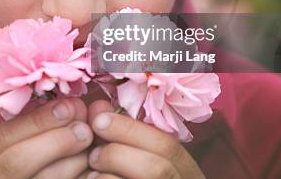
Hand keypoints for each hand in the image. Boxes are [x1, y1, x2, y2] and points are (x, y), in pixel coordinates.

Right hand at [0, 98, 93, 178]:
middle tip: (85, 129)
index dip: (36, 121)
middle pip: (14, 162)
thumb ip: (35, 137)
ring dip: (68, 165)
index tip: (69, 106)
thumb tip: (75, 106)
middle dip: (53, 141)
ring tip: (92, 150)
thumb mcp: (10, 161)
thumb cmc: (17, 178)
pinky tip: (93, 174)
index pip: (0, 139)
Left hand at [84, 100, 205, 178]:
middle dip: (117, 154)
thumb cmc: (135, 175)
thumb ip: (123, 137)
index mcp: (189, 175)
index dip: (130, 129)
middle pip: (156, 168)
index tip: (98, 120)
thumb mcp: (140, 161)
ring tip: (92, 175)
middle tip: (94, 155)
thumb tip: (97, 108)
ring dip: (108, 177)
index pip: (167, 146)